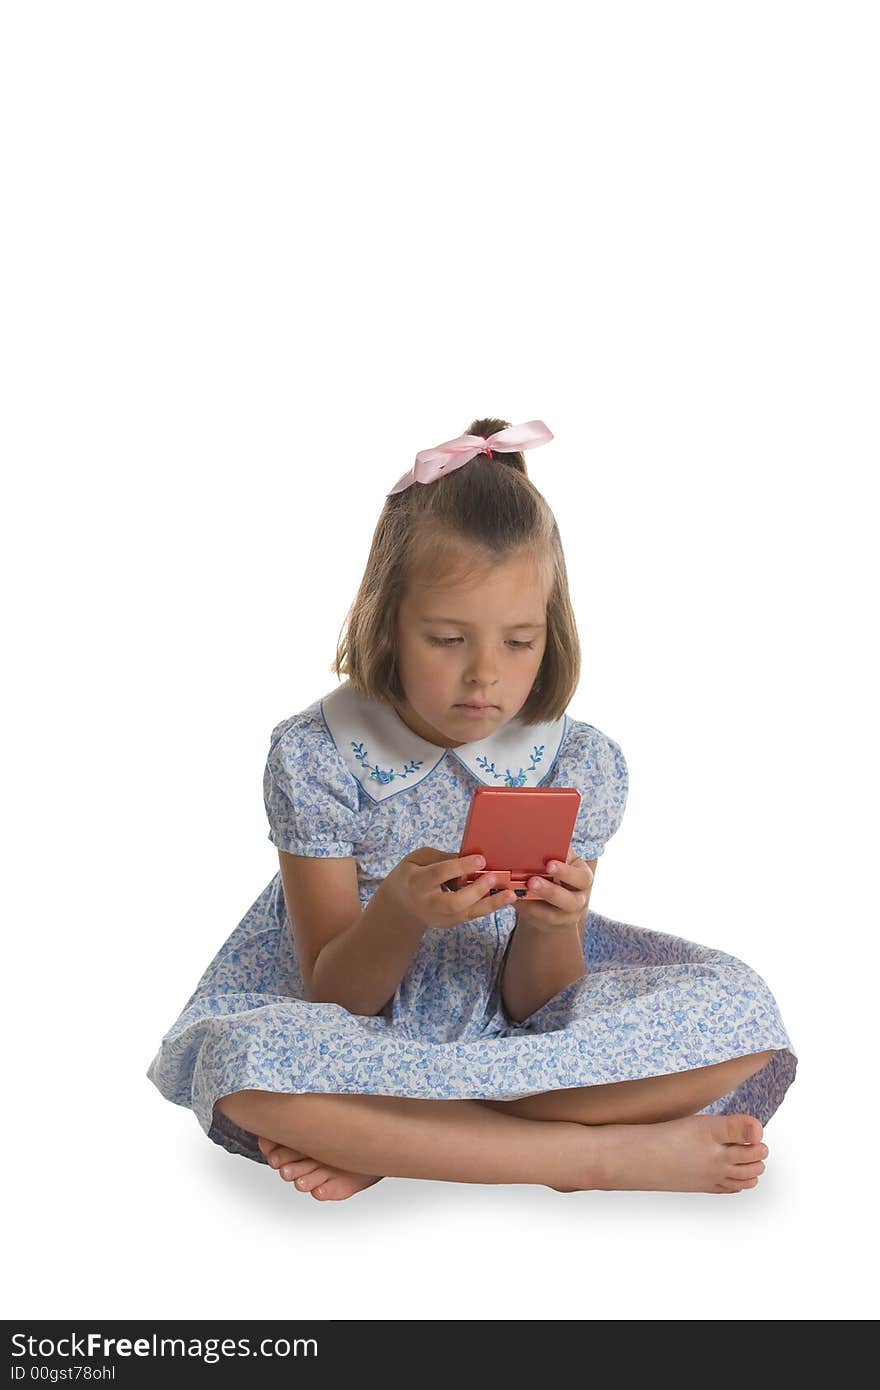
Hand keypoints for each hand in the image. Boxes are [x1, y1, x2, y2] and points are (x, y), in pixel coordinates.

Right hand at [381, 846, 517, 931]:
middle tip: (493, 878)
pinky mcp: (448, 924)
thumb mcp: (420, 858)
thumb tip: (472, 858)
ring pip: (466, 914)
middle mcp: (427, 903)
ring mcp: (438, 917)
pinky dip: (487, 907)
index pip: (440, 874)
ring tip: (510, 895)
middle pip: (454, 902)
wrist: (401, 904)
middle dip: (476, 891)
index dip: (460, 867)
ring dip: (490, 904)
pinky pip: (470, 916)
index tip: (481, 859)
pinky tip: (503, 899)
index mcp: (417, 882)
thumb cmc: (412, 874)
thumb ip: (443, 858)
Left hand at [512, 848, 593, 934]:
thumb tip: (539, 839)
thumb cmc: (556, 871)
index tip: (549, 864)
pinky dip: (525, 910)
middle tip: (531, 881)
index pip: (580, 877)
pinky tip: (515, 900)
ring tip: (519, 893)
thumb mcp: (560, 860)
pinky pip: (538, 920)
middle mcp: (579, 900)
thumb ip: (554, 852)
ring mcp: (566, 916)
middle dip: (550, 891)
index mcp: (583, 878)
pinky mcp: (551, 925)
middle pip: (570, 901)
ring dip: (534, 905)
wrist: (556, 897)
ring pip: (553, 915)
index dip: (565, 872)